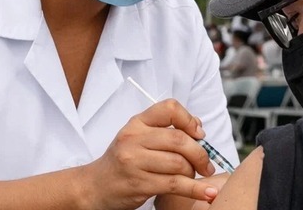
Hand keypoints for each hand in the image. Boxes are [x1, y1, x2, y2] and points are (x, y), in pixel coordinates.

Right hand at [79, 99, 218, 209]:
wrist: (95, 186)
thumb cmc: (123, 161)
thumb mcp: (139, 138)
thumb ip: (166, 130)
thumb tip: (198, 126)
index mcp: (137, 123)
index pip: (169, 109)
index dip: (190, 120)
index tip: (199, 135)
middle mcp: (134, 138)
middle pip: (179, 140)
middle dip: (200, 154)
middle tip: (206, 165)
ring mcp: (134, 161)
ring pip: (179, 163)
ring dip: (193, 173)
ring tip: (193, 178)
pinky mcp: (138, 184)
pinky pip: (175, 185)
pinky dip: (195, 190)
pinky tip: (206, 193)